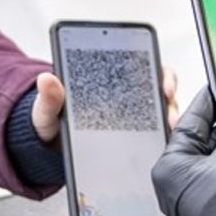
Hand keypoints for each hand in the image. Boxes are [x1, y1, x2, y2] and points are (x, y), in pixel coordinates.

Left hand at [30, 68, 180, 144]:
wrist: (48, 149)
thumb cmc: (50, 122)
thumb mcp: (47, 109)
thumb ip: (49, 97)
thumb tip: (46, 79)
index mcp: (107, 79)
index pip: (142, 66)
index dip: (158, 71)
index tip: (162, 83)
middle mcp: (124, 95)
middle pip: (158, 88)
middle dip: (169, 95)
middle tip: (168, 106)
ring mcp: (131, 116)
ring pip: (160, 110)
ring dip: (168, 116)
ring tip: (168, 127)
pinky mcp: (132, 136)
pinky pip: (152, 134)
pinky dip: (161, 136)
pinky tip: (162, 142)